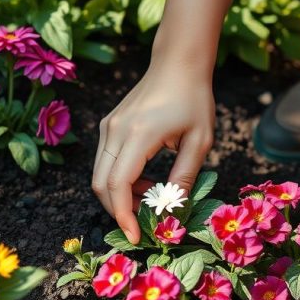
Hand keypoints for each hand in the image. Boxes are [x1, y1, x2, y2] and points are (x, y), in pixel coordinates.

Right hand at [92, 61, 214, 244]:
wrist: (177, 63)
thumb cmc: (194, 99)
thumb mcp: (199, 141)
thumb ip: (184, 177)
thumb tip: (172, 211)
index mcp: (139, 134)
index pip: (118, 184)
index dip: (123, 216)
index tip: (136, 236)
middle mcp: (115, 131)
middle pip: (100, 185)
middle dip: (118, 211)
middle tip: (144, 223)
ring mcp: (108, 127)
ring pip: (99, 175)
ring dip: (120, 196)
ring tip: (151, 198)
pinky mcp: (108, 126)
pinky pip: (105, 162)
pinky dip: (119, 180)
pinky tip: (145, 181)